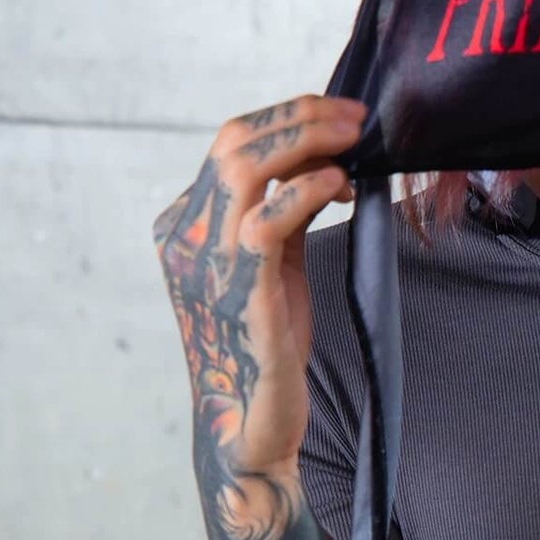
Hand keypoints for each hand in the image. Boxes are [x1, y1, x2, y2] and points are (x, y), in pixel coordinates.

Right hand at [152, 93, 365, 539]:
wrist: (253, 424)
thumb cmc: (267, 343)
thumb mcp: (272, 263)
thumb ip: (282, 211)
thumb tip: (323, 157)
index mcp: (185, 225)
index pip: (230, 143)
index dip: (287, 118)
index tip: (340, 116)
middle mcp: (184, 238)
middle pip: (233, 143)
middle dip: (299, 117)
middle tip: (355, 118)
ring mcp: (206, 264)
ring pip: (243, 169)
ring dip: (306, 142)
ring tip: (354, 140)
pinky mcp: (239, 292)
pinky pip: (266, 221)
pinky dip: (306, 191)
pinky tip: (341, 186)